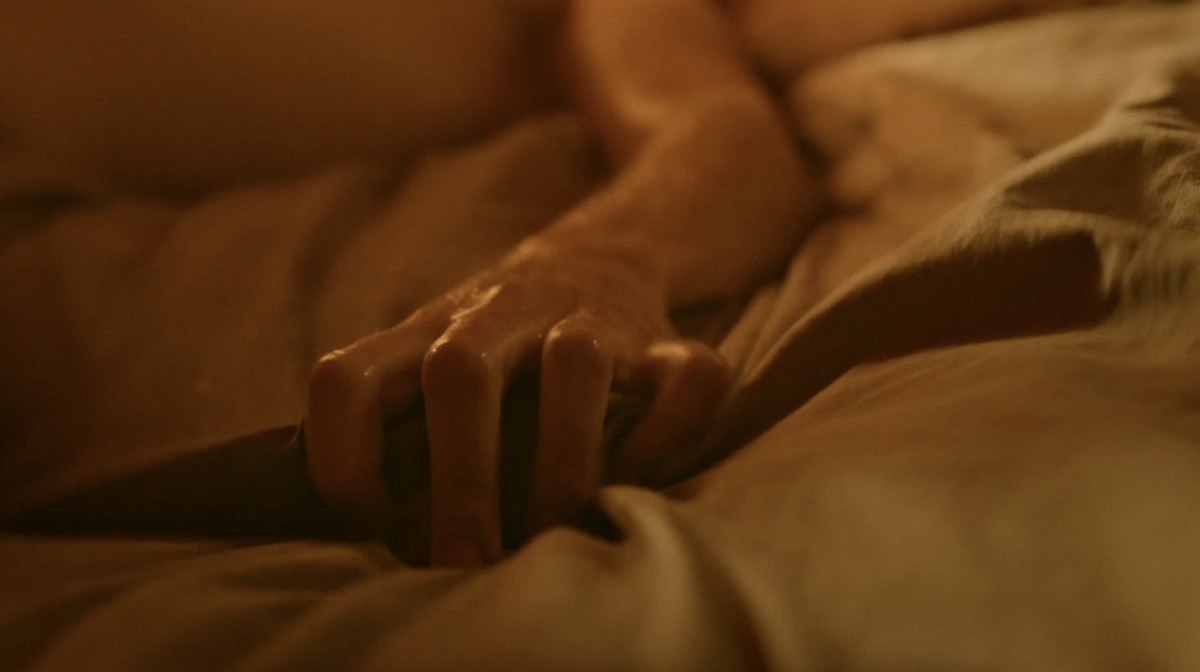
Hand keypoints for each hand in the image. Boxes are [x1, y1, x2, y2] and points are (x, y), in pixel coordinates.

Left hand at [302, 239, 729, 567]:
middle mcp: (503, 313)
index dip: (343, 455)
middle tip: (462, 564)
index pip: (350, 376)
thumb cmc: (501, 344)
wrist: (603, 254)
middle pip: (461, 373)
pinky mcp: (665, 340)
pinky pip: (689, 378)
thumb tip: (372, 537)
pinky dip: (669, 435)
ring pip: (576, 367)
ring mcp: (590, 318)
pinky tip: (638, 479)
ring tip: (553, 535)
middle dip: (460, 480)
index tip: (371, 524)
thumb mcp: (428, 359)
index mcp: (430, 329)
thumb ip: (391, 425)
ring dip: (561, 464)